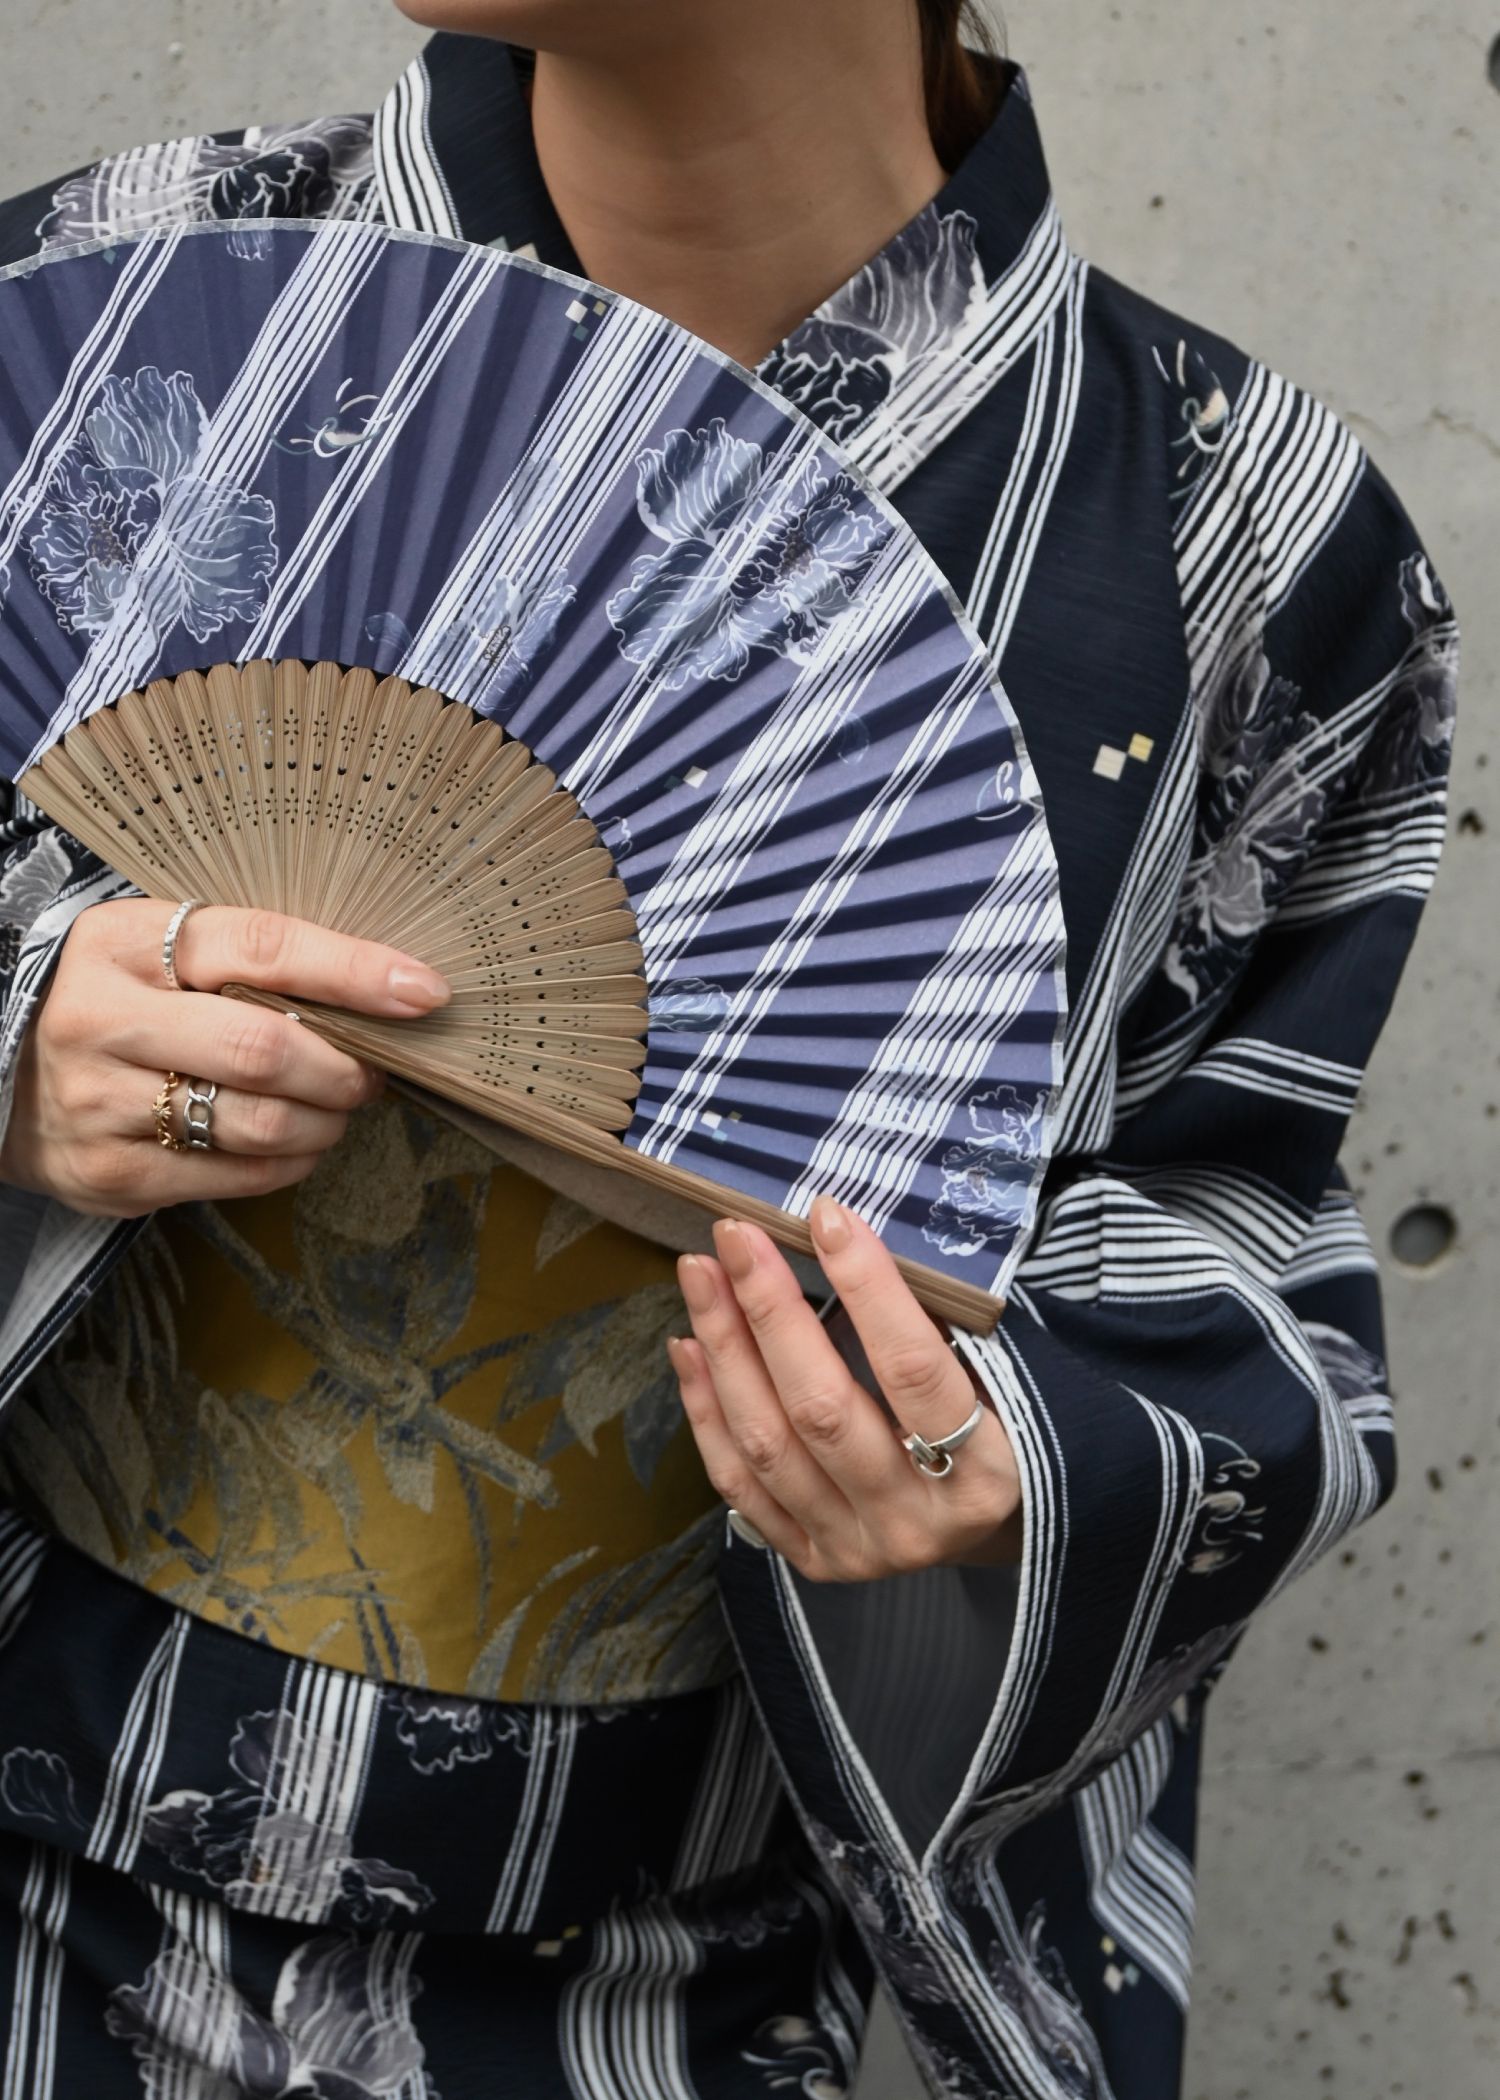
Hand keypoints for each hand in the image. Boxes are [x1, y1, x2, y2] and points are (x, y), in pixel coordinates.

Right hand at [0, 900, 448, 1216]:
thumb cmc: (111, 999)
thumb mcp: (156, 949)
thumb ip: (248, 960)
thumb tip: (382, 987)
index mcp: (124, 944)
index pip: (261, 948)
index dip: (353, 970)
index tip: (423, 992)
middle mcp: (104, 1021)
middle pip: (265, 1049)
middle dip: (344, 1067)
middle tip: (370, 1071)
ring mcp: (101, 1105)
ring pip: (258, 1124)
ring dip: (325, 1122)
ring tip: (334, 1107)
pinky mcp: (109, 1174)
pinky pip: (234, 1177)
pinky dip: (288, 1162)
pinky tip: (294, 1142)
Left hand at [670, 1197, 1021, 1579]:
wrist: (984, 1526)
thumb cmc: (994, 1426)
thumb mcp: (995, 1378)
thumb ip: (933, 1326)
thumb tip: (840, 1236)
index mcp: (985, 1474)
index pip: (914, 1370)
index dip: (867, 1289)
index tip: (826, 1217)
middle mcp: (916, 1522)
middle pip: (822, 1409)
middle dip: (770, 1311)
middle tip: (736, 1236)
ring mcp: (858, 1548)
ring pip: (768, 1445)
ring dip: (725, 1350)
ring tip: (701, 1277)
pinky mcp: (812, 1561)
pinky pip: (739, 1483)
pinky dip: (706, 1410)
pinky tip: (689, 1347)